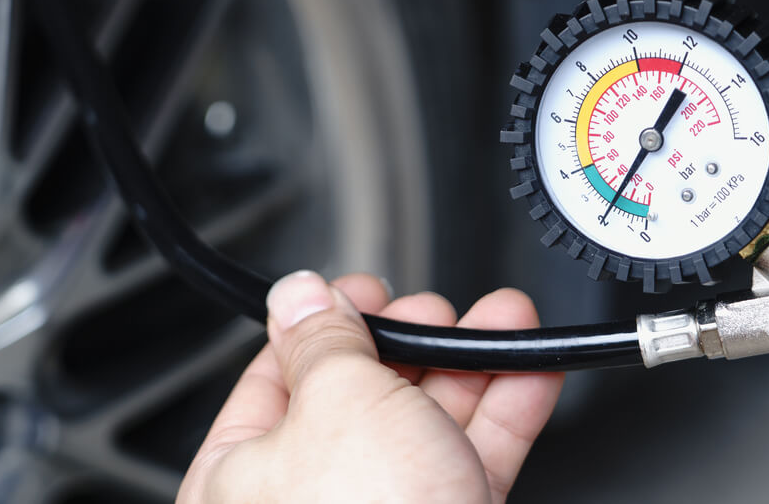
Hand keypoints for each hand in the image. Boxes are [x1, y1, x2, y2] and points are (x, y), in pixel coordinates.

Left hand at [179, 271, 564, 502]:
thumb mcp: (336, 405)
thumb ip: (323, 341)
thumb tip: (298, 292)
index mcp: (239, 473)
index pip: (278, 373)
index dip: (326, 318)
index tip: (367, 287)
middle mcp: (307, 500)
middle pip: (361, 395)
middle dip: (412, 340)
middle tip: (440, 310)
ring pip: (425, 426)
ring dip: (470, 365)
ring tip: (505, 319)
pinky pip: (471, 459)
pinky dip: (505, 412)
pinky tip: (529, 372)